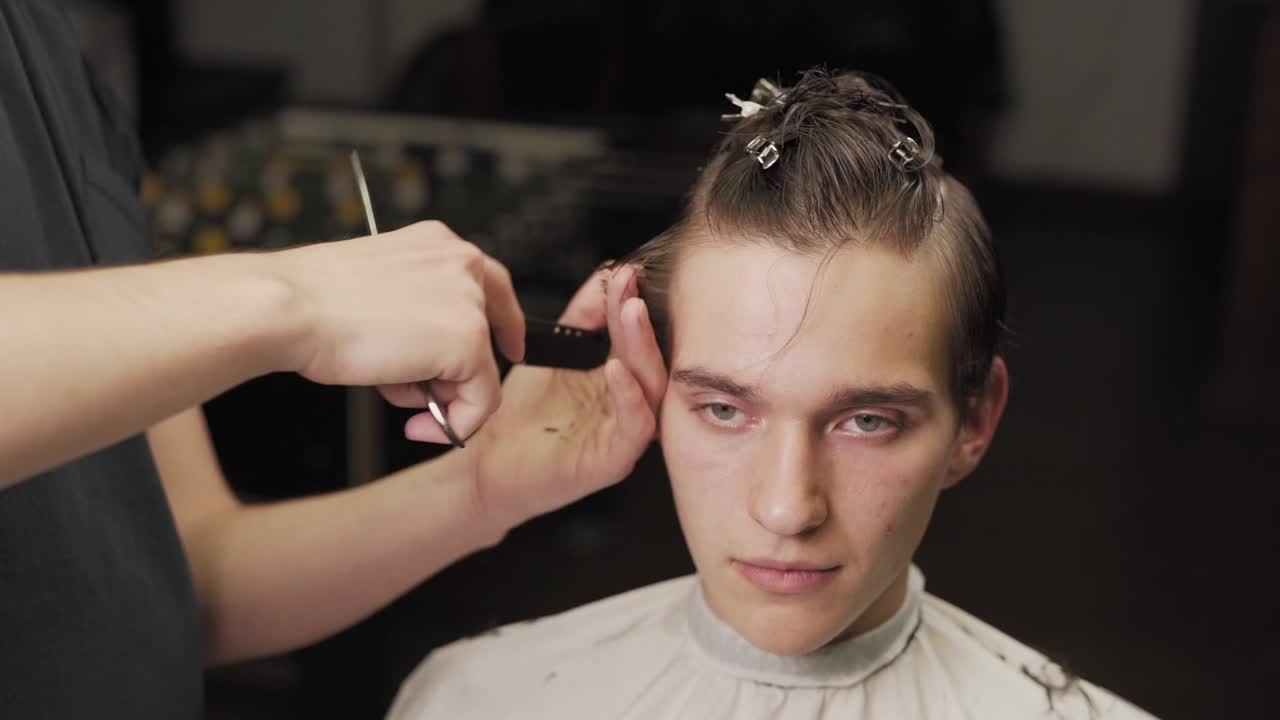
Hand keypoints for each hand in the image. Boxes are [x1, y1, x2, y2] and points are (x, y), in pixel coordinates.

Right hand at [276, 221, 524, 440]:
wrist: (289, 308)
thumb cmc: (312, 301)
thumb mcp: (378, 293)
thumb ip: (416, 314)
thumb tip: (432, 361)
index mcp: (437, 243)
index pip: (491, 284)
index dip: (501, 325)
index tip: (507, 349)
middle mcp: (461, 263)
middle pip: (491, 329)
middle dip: (457, 372)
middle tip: (432, 399)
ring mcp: (469, 301)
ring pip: (482, 371)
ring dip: (440, 395)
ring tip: (392, 391)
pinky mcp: (469, 341)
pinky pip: (482, 400)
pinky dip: (454, 423)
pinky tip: (417, 424)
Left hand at [441, 264, 666, 531]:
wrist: (488, 465)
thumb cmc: (521, 416)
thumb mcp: (553, 353)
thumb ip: (581, 317)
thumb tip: (608, 278)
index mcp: (622, 379)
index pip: (641, 337)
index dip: (634, 303)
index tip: (627, 274)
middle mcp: (631, 405)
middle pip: (653, 360)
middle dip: (642, 321)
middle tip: (632, 291)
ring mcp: (625, 434)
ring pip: (652, 389)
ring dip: (642, 349)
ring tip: (630, 315)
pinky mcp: (614, 460)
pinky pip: (636, 427)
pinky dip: (629, 396)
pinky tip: (614, 369)